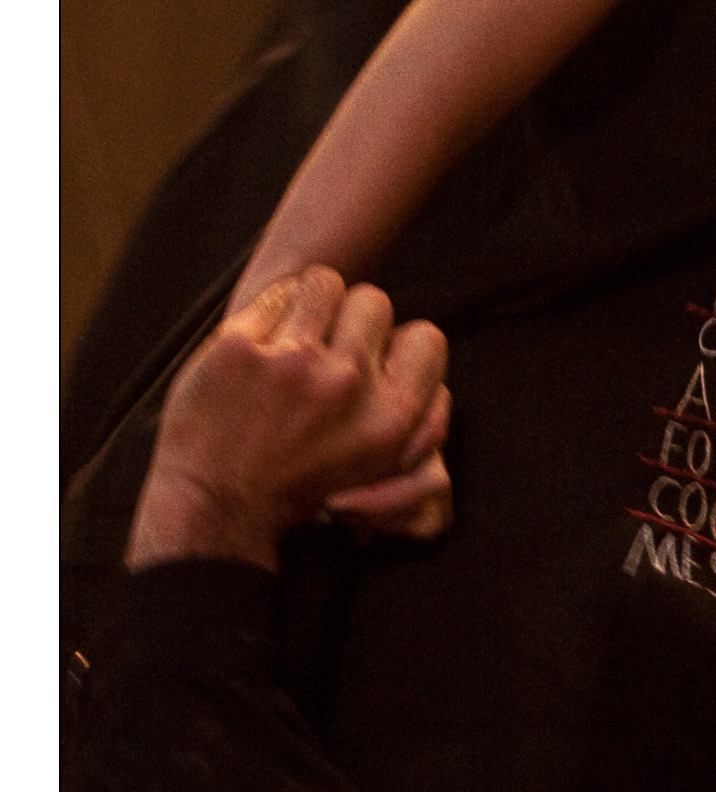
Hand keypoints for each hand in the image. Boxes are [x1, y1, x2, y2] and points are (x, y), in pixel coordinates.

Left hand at [127, 270, 451, 571]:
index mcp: (390, 417)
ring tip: (290, 330)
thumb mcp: (371, 468)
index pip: (427, 339)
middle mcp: (349, 384)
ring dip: (308, 301)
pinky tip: (254, 343)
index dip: (398, 339)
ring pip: (323, 283)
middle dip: (349, 316)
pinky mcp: (242, 347)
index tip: (373, 351)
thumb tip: (416, 356)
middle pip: (373, 302)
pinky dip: (265, 313)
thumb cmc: (293, 491)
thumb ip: (405, 416)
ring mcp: (294, 362)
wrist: (213, 508)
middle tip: (324, 342)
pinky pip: (272, 297)